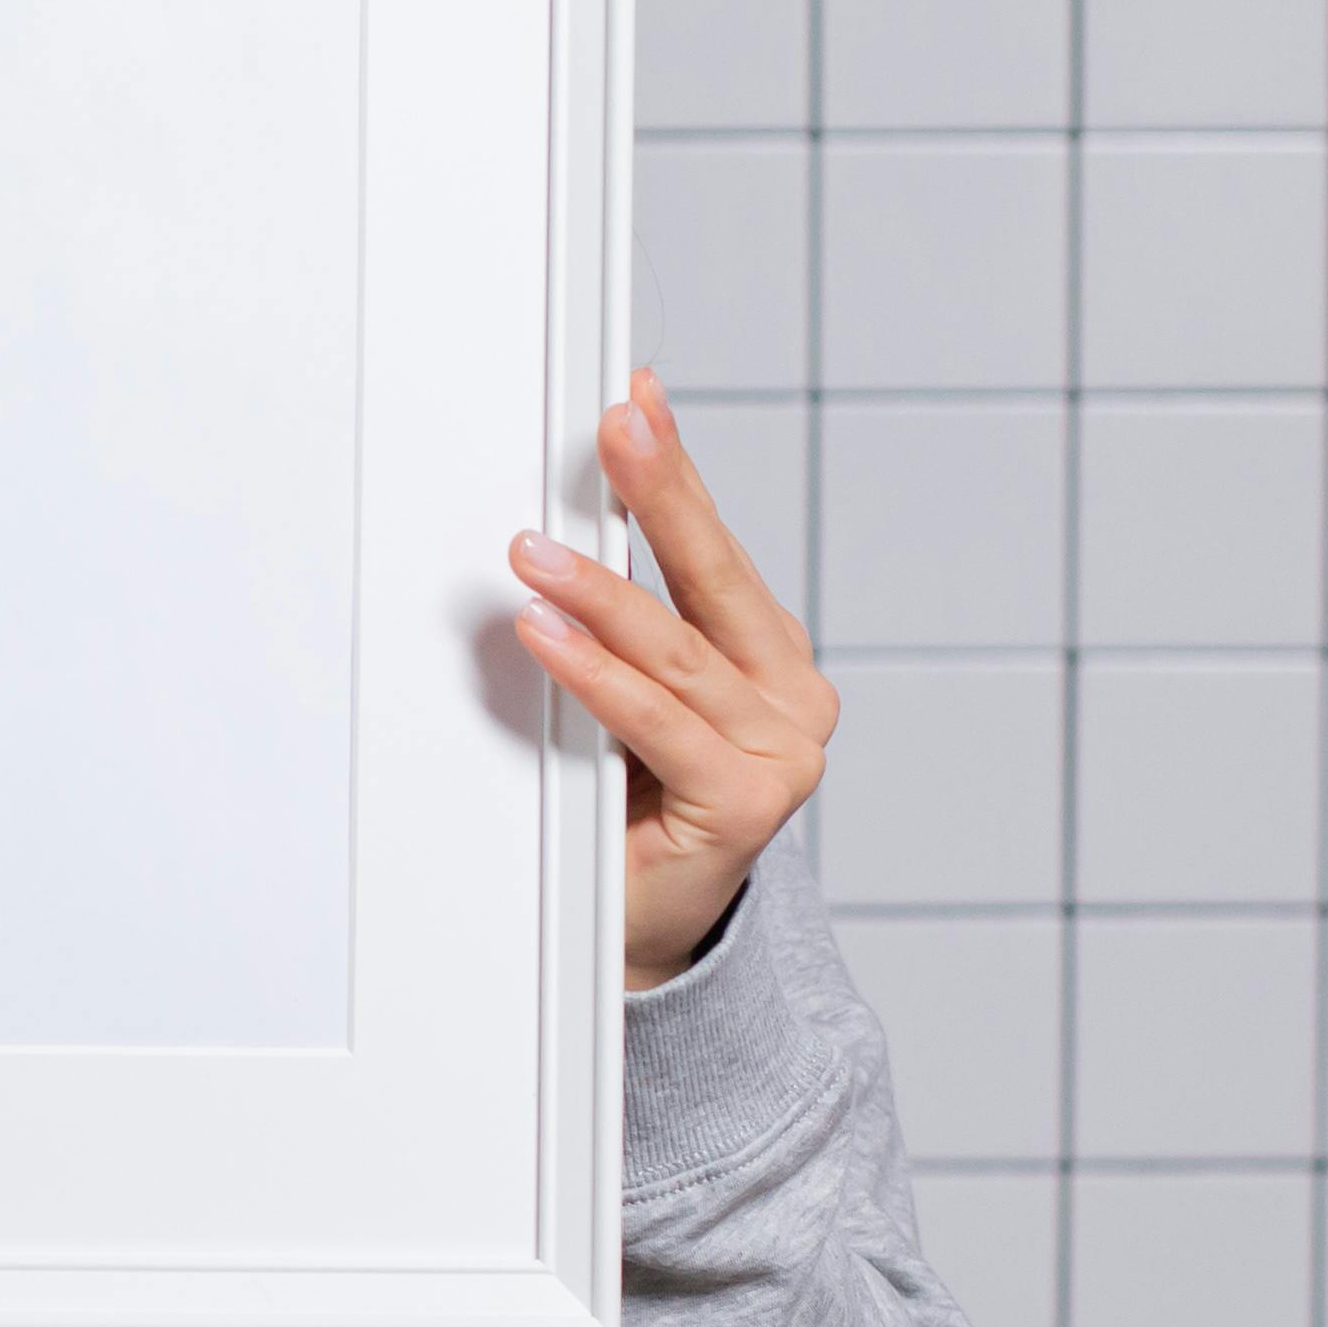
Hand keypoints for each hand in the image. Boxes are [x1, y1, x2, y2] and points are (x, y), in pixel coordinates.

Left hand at [506, 370, 835, 992]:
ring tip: (536, 551)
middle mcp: (791, 695)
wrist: (643, 927)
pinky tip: (548, 637)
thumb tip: (560, 524)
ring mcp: (781, 749)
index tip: (637, 400)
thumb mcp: (631, 695)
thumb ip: (621, 620)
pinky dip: (596, 677)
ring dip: (599, 593)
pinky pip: (656, 722)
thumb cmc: (633, 806)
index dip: (676, 472)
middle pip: (711, 578)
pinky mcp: (747, 801)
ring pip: (674, 651)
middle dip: (660, 493)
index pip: (714, 548)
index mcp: (768, 656)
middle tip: (615, 428)